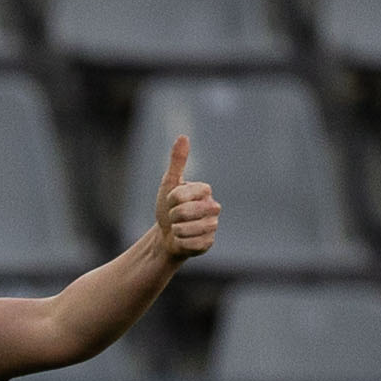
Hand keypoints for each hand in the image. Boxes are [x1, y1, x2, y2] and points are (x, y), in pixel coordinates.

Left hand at [149, 136, 219, 264]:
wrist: (166, 235)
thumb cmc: (168, 207)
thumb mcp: (169, 183)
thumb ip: (178, 161)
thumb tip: (183, 136)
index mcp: (205, 190)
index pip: (181, 194)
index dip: (171, 200)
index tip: (172, 201)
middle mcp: (213, 207)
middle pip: (185, 212)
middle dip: (172, 216)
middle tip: (174, 217)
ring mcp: (213, 226)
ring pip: (187, 229)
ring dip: (176, 230)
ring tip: (178, 228)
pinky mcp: (209, 243)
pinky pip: (190, 243)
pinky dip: (180, 243)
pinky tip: (183, 240)